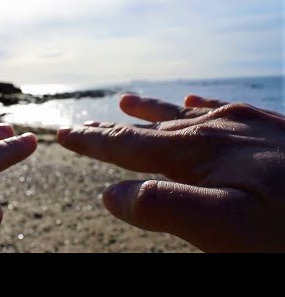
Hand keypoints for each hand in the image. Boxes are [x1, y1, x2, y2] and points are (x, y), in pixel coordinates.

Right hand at [57, 94, 284, 251]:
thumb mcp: (225, 229)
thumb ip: (164, 207)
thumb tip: (111, 195)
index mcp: (195, 154)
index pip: (128, 147)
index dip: (93, 143)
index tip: (64, 135)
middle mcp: (213, 130)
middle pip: (149, 128)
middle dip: (112, 130)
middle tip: (84, 126)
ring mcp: (242, 124)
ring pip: (182, 113)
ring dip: (151, 111)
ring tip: (127, 102)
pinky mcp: (269, 127)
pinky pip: (222, 108)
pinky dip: (200, 105)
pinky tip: (195, 100)